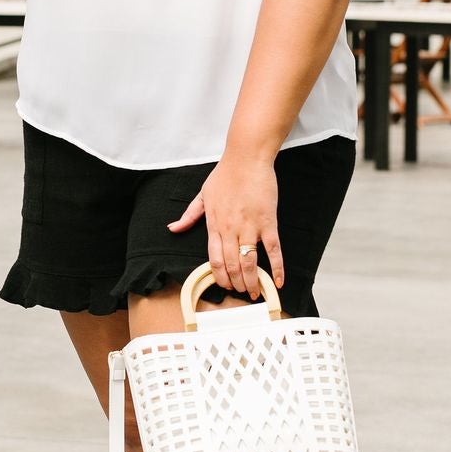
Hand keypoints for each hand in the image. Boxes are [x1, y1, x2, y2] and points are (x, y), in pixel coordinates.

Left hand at [167, 150, 284, 300]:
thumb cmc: (225, 174)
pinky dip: (276, 268)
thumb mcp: (202, 195)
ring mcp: (249, 226)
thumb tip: (173, 229)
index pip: (214, 260)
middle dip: (236, 284)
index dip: (220, 277)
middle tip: (242, 292)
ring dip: (252, 281)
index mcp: (214, 225)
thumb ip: (189, 215)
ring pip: (249, 262)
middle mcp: (230, 229)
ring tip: (255, 292)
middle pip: (232, 266)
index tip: (225, 286)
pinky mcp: (268, 222)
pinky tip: (277, 281)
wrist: (246, 158)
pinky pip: (273, 250)